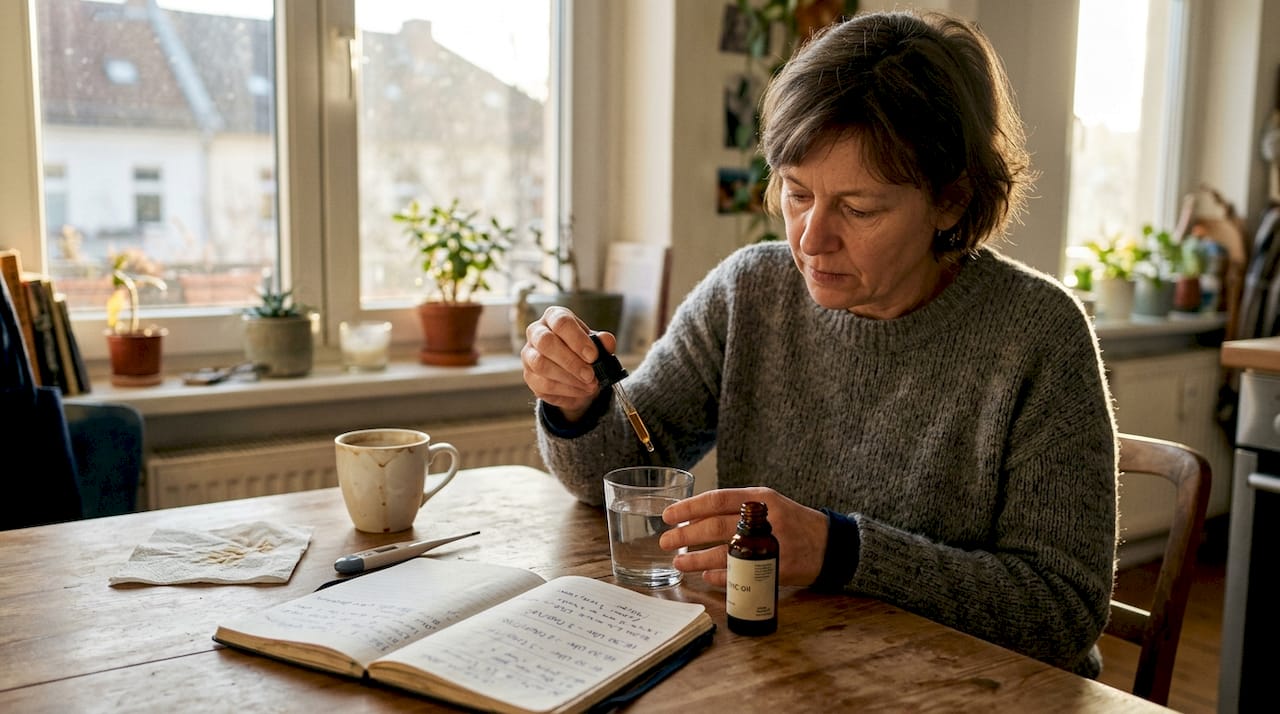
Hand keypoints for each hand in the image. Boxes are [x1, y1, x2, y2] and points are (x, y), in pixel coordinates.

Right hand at [521, 306, 616, 421]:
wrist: (575, 373)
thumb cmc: (583, 351)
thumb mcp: (596, 344)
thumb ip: (603, 342)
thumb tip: (607, 341)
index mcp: (553, 316)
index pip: (561, 322)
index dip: (577, 339)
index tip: (593, 356)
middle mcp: (536, 332)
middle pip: (546, 342)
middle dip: (570, 361)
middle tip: (590, 375)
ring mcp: (529, 355)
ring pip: (541, 365)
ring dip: (569, 378)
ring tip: (589, 384)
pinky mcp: (529, 376)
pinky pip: (544, 385)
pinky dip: (566, 390)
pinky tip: (581, 390)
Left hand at [659, 487, 828, 586]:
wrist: (829, 544)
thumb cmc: (791, 522)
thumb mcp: (768, 504)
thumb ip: (737, 508)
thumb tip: (694, 518)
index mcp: (759, 498)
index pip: (716, 499)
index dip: (689, 508)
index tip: (668, 516)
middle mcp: (763, 520)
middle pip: (715, 527)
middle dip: (685, 536)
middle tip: (665, 542)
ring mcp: (770, 546)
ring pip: (723, 553)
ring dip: (696, 559)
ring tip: (679, 562)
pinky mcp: (775, 569)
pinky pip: (739, 574)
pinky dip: (719, 576)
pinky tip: (706, 576)